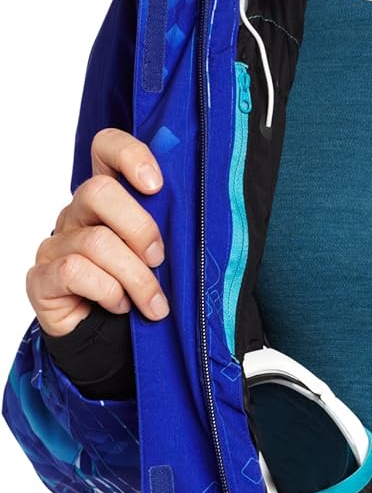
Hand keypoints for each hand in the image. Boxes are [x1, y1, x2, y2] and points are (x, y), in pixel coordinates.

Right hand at [27, 128, 169, 338]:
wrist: (110, 343)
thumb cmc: (139, 292)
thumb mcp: (162, 258)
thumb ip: (172, 231)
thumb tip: (209, 219)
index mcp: (108, 201)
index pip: (105, 149)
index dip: (129, 154)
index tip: (156, 184)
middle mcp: (77, 215)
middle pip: (97, 190)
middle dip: (140, 227)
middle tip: (159, 258)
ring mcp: (56, 245)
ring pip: (96, 241)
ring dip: (136, 277)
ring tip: (153, 304)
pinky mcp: (42, 277)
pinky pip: (75, 271)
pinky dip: (108, 291)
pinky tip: (120, 305)